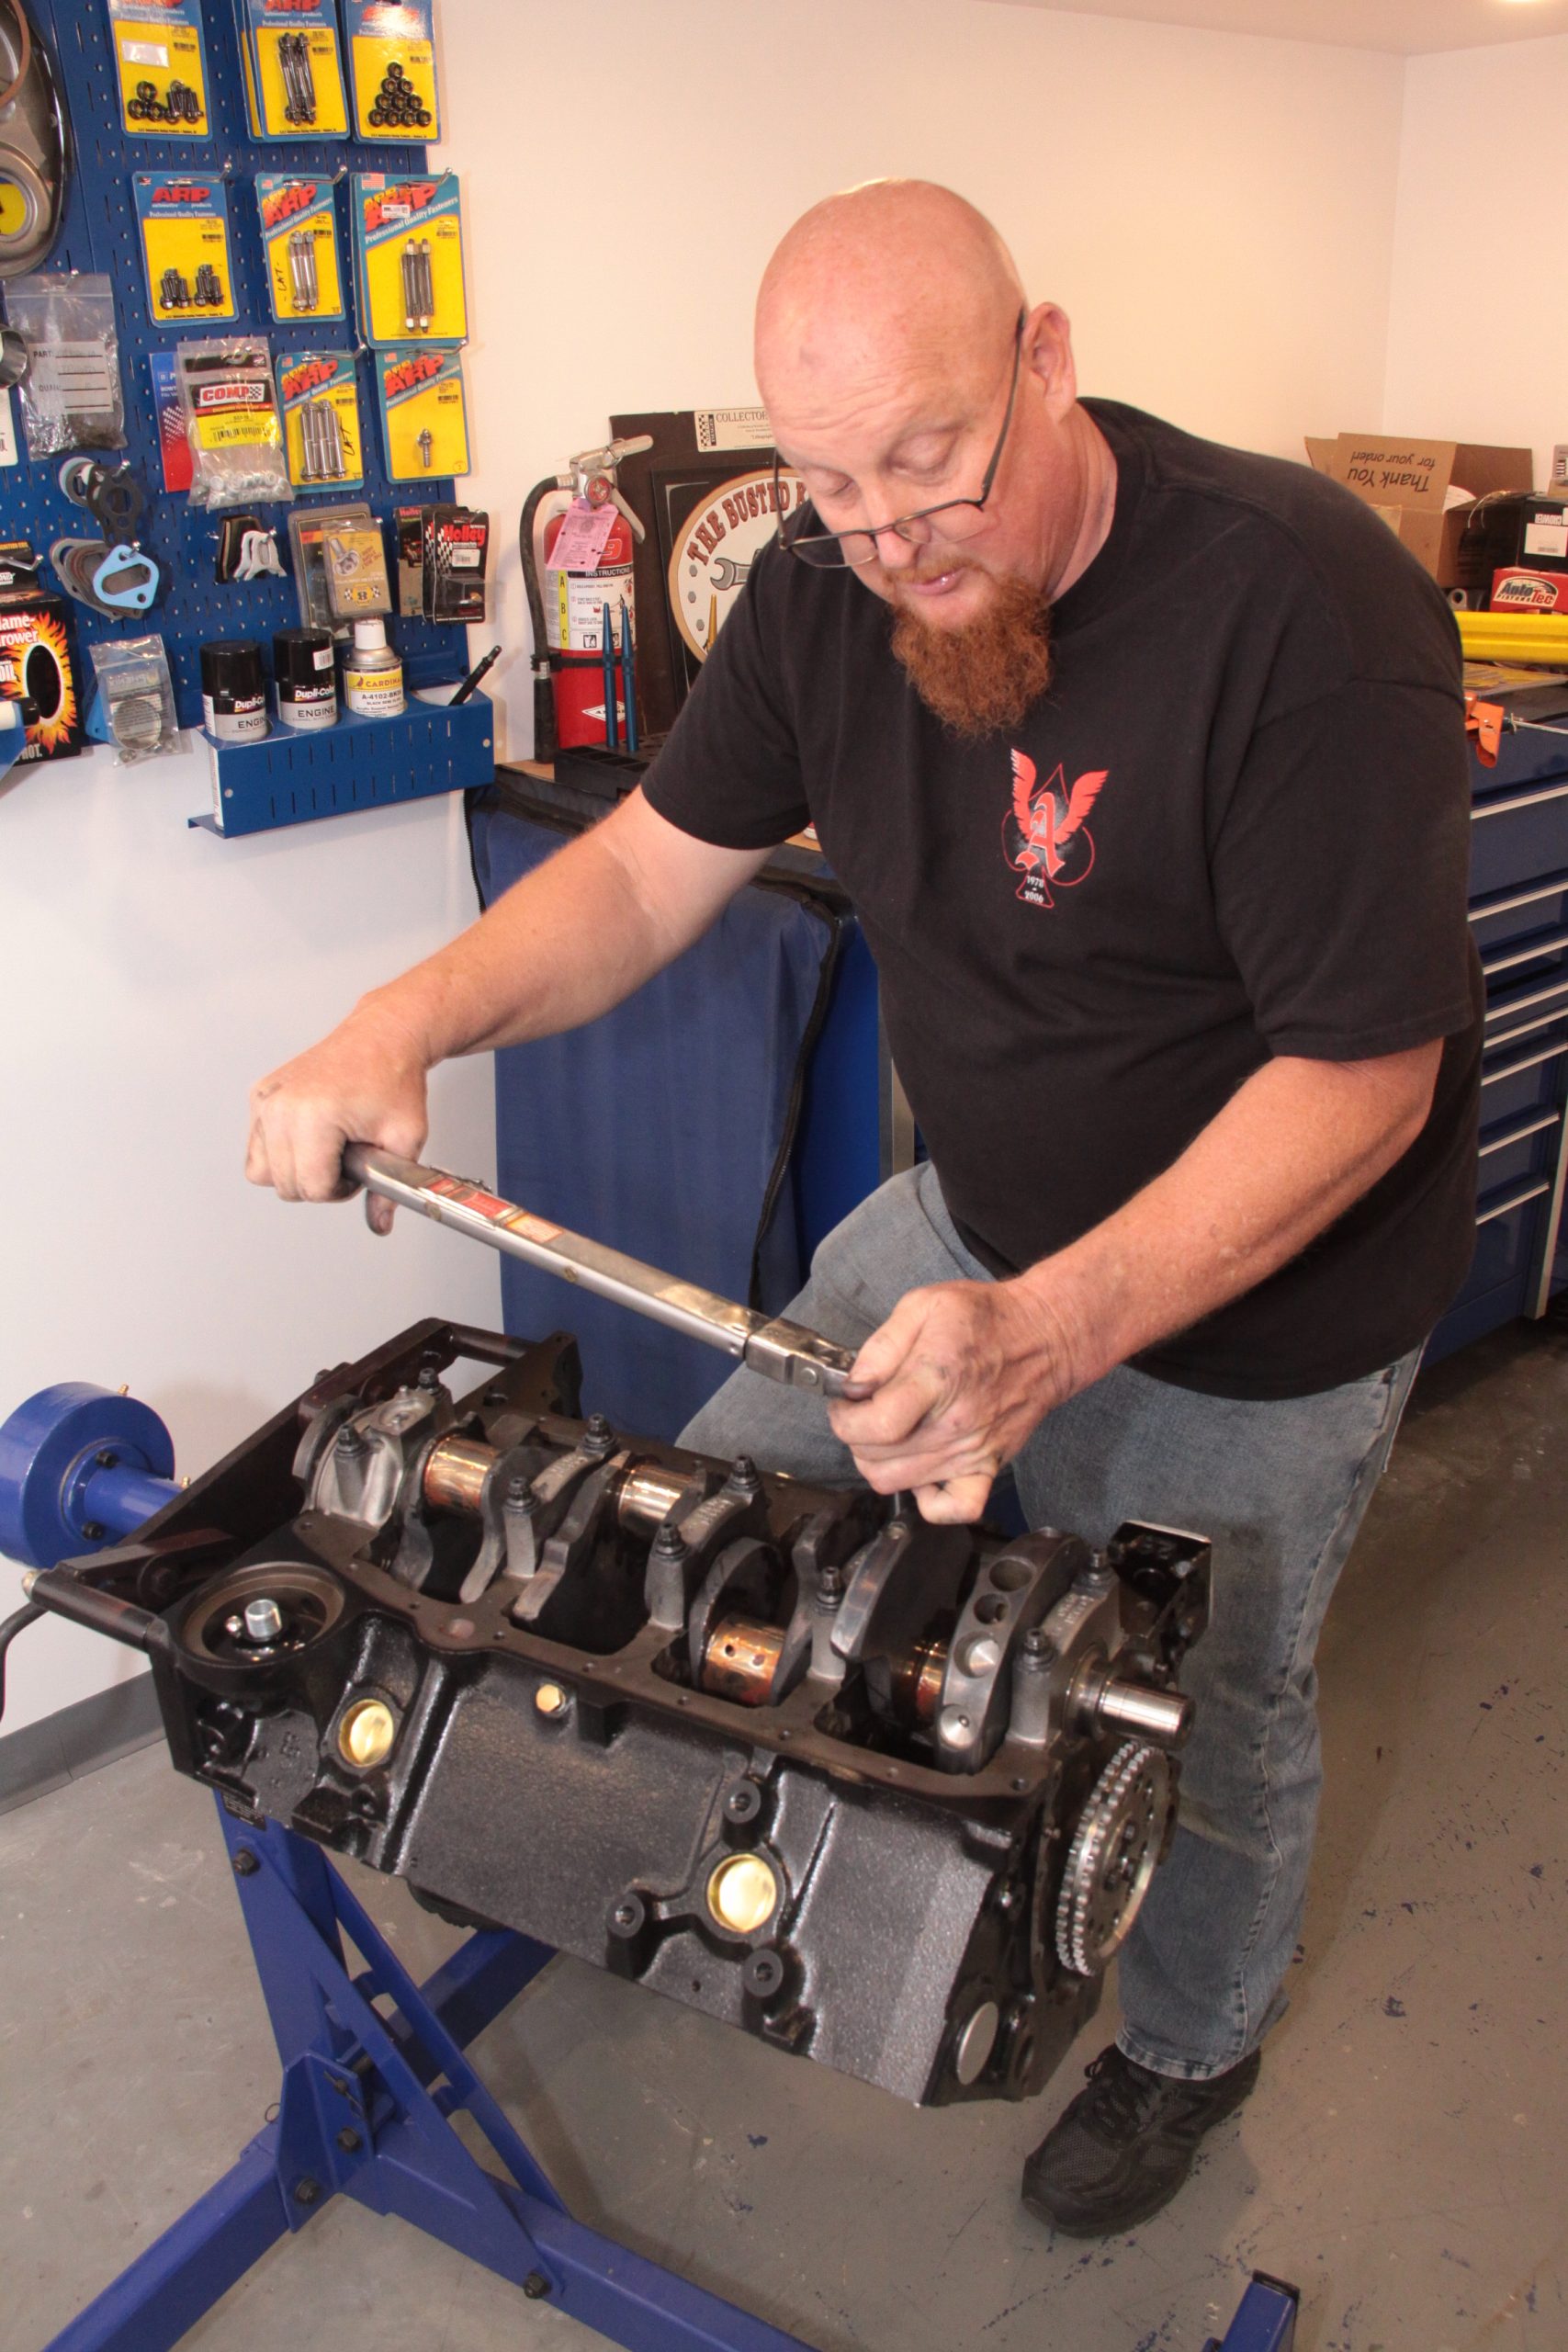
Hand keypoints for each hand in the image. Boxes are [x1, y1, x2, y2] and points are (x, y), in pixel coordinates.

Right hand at [246, 998, 429, 1235]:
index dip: (341, 1190)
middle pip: (284, 1185)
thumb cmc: (394, 1078)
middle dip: (318, 1183)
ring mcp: (267, 1099)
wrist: (383, 1035)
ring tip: (327, 1148)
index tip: (358, 1169)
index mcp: (314, 1115)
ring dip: (294, 1171)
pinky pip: (256, 1147)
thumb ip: (390, 1189)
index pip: (312, 1188)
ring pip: (261, 1172)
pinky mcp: (260, 1095)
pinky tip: (310, 1137)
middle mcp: (281, 1105)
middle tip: (347, 1157)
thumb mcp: (405, 1139)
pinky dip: (279, 1152)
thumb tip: (380, 1224)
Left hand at [826, 1277, 1077, 1524]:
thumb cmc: (986, 1319)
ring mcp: (973, 1450)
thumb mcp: (923, 1306)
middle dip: (856, 1437)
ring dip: (880, 1462)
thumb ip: (881, 1346)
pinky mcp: (989, 1466)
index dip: (845, 1419)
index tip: (845, 1404)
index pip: (876, 1425)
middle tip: (865, 1413)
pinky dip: (929, 1500)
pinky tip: (921, 1470)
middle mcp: (954, 1423)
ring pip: (898, 1484)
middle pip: (878, 1460)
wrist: (1046, 1337)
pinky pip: (954, 1508)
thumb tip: (854, 1386)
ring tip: (889, 1434)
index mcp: (936, 1379)